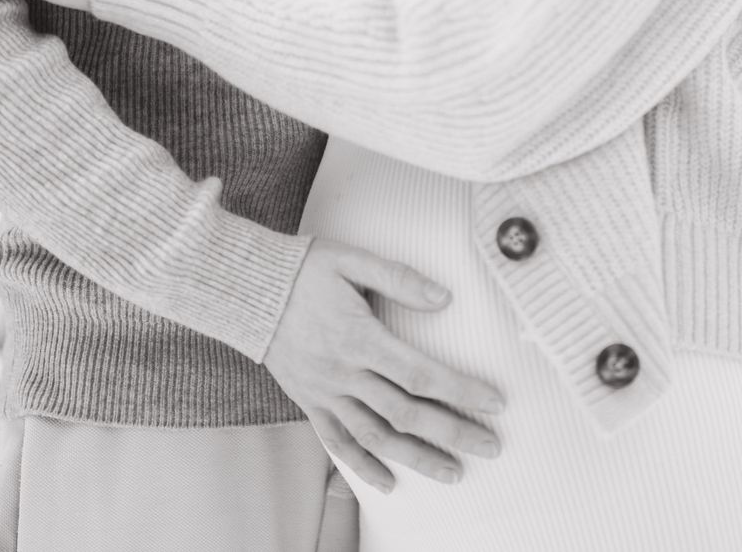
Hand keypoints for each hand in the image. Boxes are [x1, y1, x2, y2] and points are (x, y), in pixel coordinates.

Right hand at [267, 239, 503, 491]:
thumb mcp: (351, 260)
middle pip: (406, 413)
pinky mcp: (309, 402)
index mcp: (360, 338)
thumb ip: (399, 278)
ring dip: (417, 458)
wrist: (246, 290)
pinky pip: (337, 442)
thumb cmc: (302, 270)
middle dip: (453, 433)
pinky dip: (362, 466)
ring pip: (376, 437)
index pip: (421, 374)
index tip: (494, 403)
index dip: (461, 391)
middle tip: (490, 446)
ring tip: (453, 472)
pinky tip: (388, 481)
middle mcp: (344, 373)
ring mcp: (325, 393)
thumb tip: (444, 297)